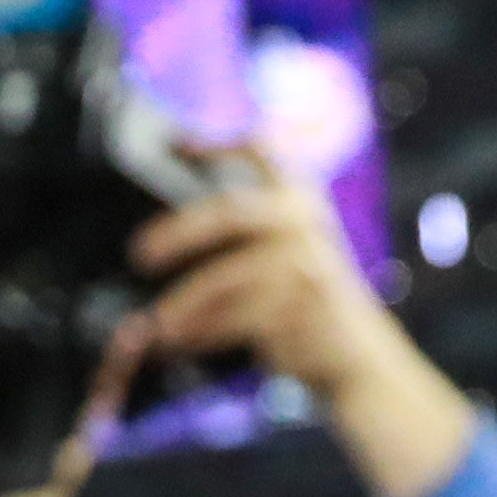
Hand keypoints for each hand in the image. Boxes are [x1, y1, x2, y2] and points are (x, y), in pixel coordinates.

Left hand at [131, 167, 474, 496]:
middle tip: (139, 253)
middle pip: (230, 212)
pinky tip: (179, 343)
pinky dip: (200, 333)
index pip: (263, 150)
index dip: (219, 142)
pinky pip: (235, 319)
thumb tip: (164, 231)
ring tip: (157, 326)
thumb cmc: (308, 303)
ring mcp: (305, 264)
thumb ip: (246, 227)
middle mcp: (304, 223)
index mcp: (299, 199)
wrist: (357, 355)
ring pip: (226, 279)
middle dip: (178, 231)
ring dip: (184, 303)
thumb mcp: (290, 250)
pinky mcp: (300, 308)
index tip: (175, 141)